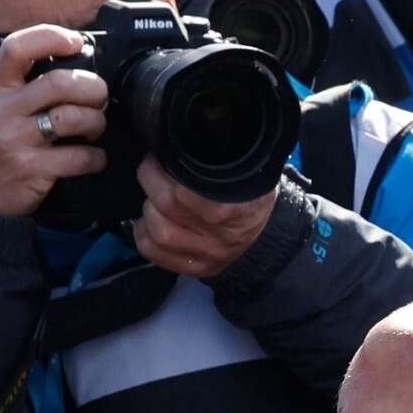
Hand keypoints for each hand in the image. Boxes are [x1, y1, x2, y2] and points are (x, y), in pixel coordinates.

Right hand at [0, 24, 109, 218]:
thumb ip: (16, 89)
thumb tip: (64, 67)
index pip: (17, 48)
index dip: (50, 37)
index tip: (76, 42)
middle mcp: (2, 111)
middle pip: (59, 82)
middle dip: (92, 87)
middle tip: (100, 96)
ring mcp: (16, 140)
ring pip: (73, 117)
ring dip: (97, 122)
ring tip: (96, 128)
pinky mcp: (31, 169)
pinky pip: (79, 157)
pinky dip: (95, 157)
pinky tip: (93, 159)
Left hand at [129, 157, 276, 278]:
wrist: (269, 234)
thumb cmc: (251, 195)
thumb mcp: (244, 172)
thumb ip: (216, 160)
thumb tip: (177, 144)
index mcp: (234, 208)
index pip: (183, 191)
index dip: (164, 171)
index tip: (160, 158)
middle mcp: (221, 236)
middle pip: (167, 206)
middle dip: (151, 183)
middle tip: (153, 171)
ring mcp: (207, 255)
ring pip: (157, 232)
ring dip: (147, 210)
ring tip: (153, 197)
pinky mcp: (195, 268)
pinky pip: (154, 253)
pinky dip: (143, 234)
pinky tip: (149, 222)